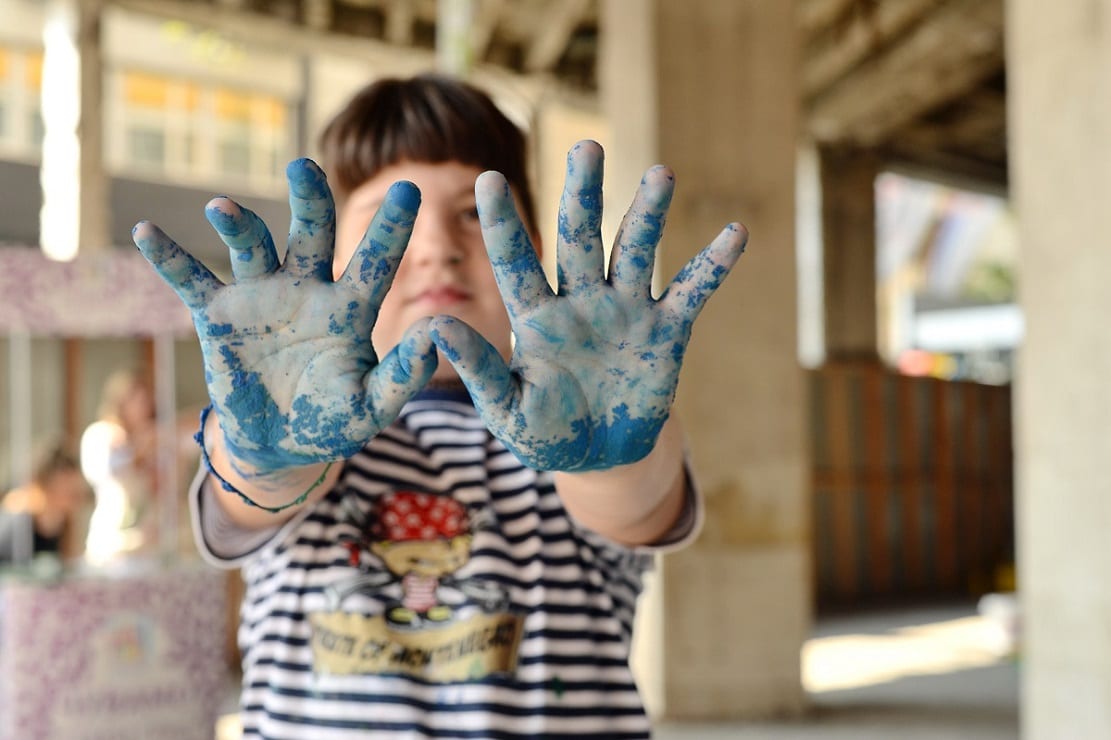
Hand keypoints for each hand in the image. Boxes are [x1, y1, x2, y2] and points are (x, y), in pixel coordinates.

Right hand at [133, 159, 437, 473]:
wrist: (279, 446)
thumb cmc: (333, 420)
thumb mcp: (372, 406)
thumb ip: (403, 375)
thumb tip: (437, 336)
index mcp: (349, 308)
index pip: (374, 262)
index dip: (391, 229)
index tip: (410, 190)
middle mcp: (306, 290)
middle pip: (310, 234)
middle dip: (308, 200)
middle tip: (303, 169)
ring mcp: (261, 297)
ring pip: (252, 247)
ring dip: (237, 225)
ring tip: (222, 208)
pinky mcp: (219, 316)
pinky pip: (192, 280)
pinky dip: (170, 258)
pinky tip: (147, 234)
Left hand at [429, 140, 745, 471]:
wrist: (600, 457)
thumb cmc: (545, 432)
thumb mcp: (506, 409)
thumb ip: (478, 370)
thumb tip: (433, 328)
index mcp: (536, 317)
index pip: (516, 263)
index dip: (502, 224)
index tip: (485, 179)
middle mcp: (581, 301)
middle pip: (581, 238)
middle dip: (583, 194)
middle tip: (586, 146)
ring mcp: (625, 311)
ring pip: (635, 252)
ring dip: (647, 215)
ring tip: (659, 174)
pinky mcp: (666, 332)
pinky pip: (690, 292)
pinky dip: (712, 265)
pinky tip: (736, 234)